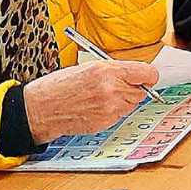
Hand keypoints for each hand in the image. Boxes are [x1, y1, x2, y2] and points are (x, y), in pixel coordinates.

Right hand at [23, 61, 158, 140]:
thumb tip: (135, 73)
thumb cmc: (60, 85)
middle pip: (141, 91)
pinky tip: (96, 107)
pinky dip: (113, 111)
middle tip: (117, 86)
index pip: (146, 73)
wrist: (42, 108)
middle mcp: (111, 89)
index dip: (148, 75)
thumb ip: (115, 70)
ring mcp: (109, 108)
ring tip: (101, 97)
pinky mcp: (105, 122)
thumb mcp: (89, 67)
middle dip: (133, 88)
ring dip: (123, 101)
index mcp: (108, 71)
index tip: (146, 77)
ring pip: (131, 104)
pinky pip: (119, 115)